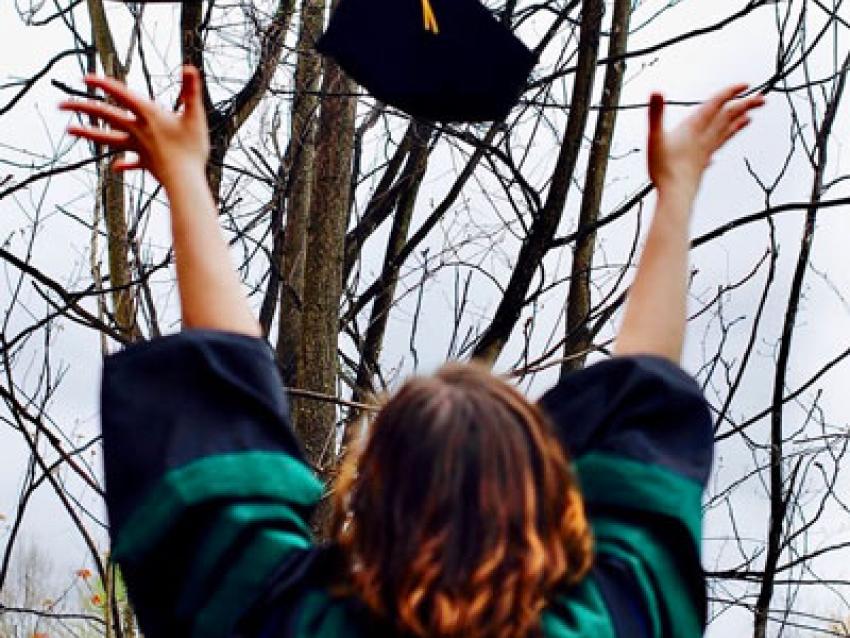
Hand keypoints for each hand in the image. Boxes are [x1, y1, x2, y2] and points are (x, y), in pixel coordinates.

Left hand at [60, 65, 208, 188]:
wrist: (185, 181)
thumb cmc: (191, 149)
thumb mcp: (195, 117)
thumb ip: (191, 91)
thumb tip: (189, 68)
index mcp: (149, 115)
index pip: (122, 95)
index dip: (104, 85)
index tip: (86, 78)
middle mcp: (139, 130)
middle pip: (105, 116)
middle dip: (82, 108)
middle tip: (60, 105)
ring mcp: (139, 147)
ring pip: (108, 139)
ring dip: (88, 134)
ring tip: (69, 130)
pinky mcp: (146, 162)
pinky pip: (132, 162)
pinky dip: (124, 164)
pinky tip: (116, 167)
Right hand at [648, 84, 764, 199]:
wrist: (676, 195)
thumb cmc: (665, 169)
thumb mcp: (655, 138)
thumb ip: (655, 114)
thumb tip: (656, 91)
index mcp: (694, 128)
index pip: (716, 105)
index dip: (730, 93)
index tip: (745, 85)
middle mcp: (704, 138)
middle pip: (728, 118)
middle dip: (745, 105)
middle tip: (762, 97)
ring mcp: (705, 151)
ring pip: (726, 133)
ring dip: (739, 122)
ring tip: (750, 117)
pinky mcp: (702, 163)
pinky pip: (718, 148)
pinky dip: (723, 144)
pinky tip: (722, 146)